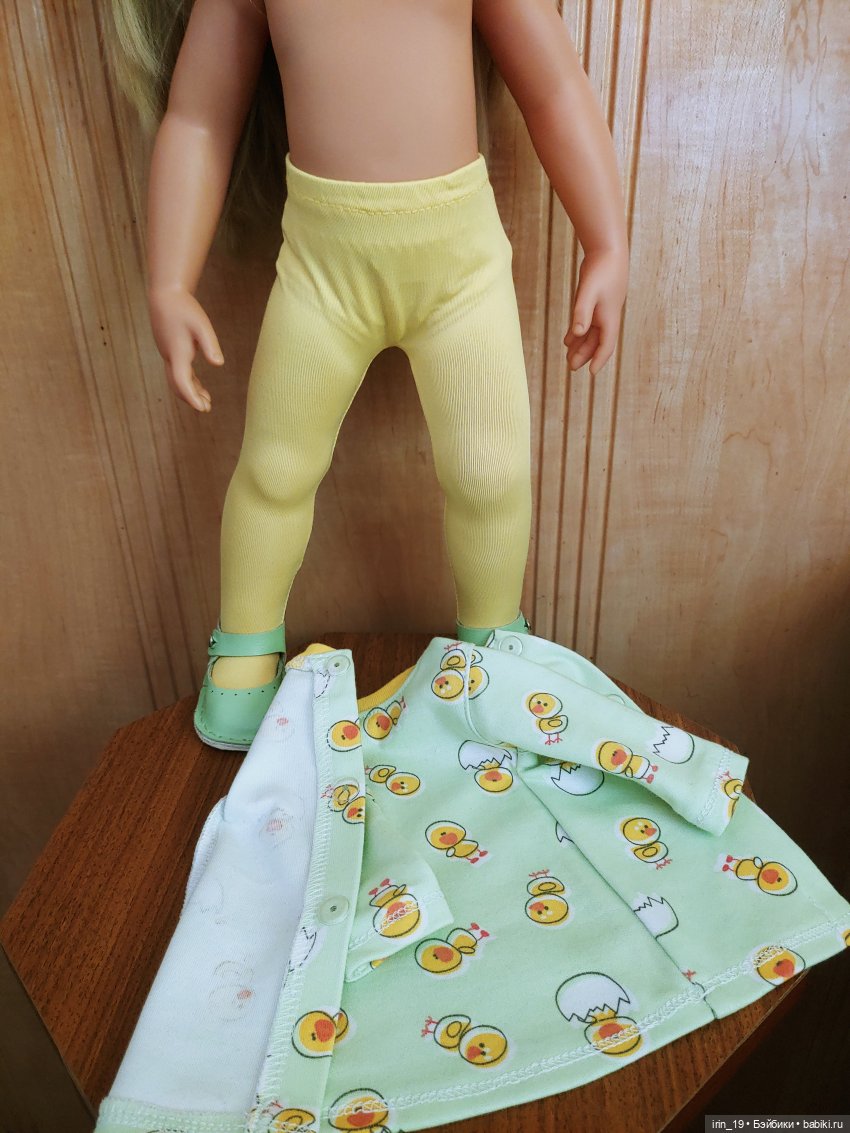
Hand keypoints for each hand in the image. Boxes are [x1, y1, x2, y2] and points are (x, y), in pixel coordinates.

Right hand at [147, 286, 223, 411]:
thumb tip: (218, 364)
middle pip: (177, 385)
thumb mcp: (202, 325)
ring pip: (176, 379)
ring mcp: (167, 353)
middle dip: (191, 398)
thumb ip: (210, 345)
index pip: (182, 382)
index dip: (192, 397)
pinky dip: (188, 381)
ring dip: (190, 391)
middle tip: (206, 408)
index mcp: (177, 353)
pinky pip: (176, 371)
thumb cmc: (184, 308)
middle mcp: (170, 356)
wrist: (166, 293)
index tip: (203, 409)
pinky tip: (199, 385)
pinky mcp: (169, 348)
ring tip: (206, 401)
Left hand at [563, 246, 628, 376]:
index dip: (599, 359)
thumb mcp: (588, 291)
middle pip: (597, 342)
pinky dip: (579, 332)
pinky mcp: (596, 301)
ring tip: (569, 358)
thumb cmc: (601, 269)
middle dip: (585, 355)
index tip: (591, 373)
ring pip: (591, 333)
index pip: (606, 345)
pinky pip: (587, 322)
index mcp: (609, 317)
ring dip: (581, 346)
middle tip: (571, 368)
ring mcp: (602, 309)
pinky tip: (568, 340)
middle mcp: (607, 316)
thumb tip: (577, 334)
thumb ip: (581, 313)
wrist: (608, 248)